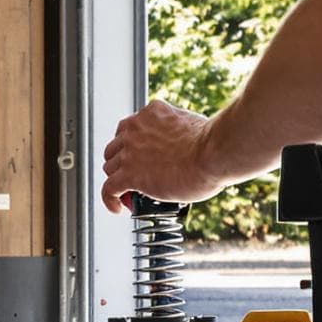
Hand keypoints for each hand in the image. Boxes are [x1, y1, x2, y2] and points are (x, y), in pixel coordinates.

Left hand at [100, 97, 228, 213]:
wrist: (213, 155)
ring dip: (117, 179)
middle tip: (133, 173)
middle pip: (116, 147)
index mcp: (152, 113)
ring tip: (128, 192)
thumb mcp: (192, 125)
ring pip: (110, 167)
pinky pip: (109, 189)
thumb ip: (179, 133)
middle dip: (122, 160)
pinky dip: (109, 199)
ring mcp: (130, 152)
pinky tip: (117, 208)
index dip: (133, 144)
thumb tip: (185, 151)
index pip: (131, 127)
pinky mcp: (130, 175)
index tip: (140, 154)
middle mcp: (136, 129)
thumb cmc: (211, 144)